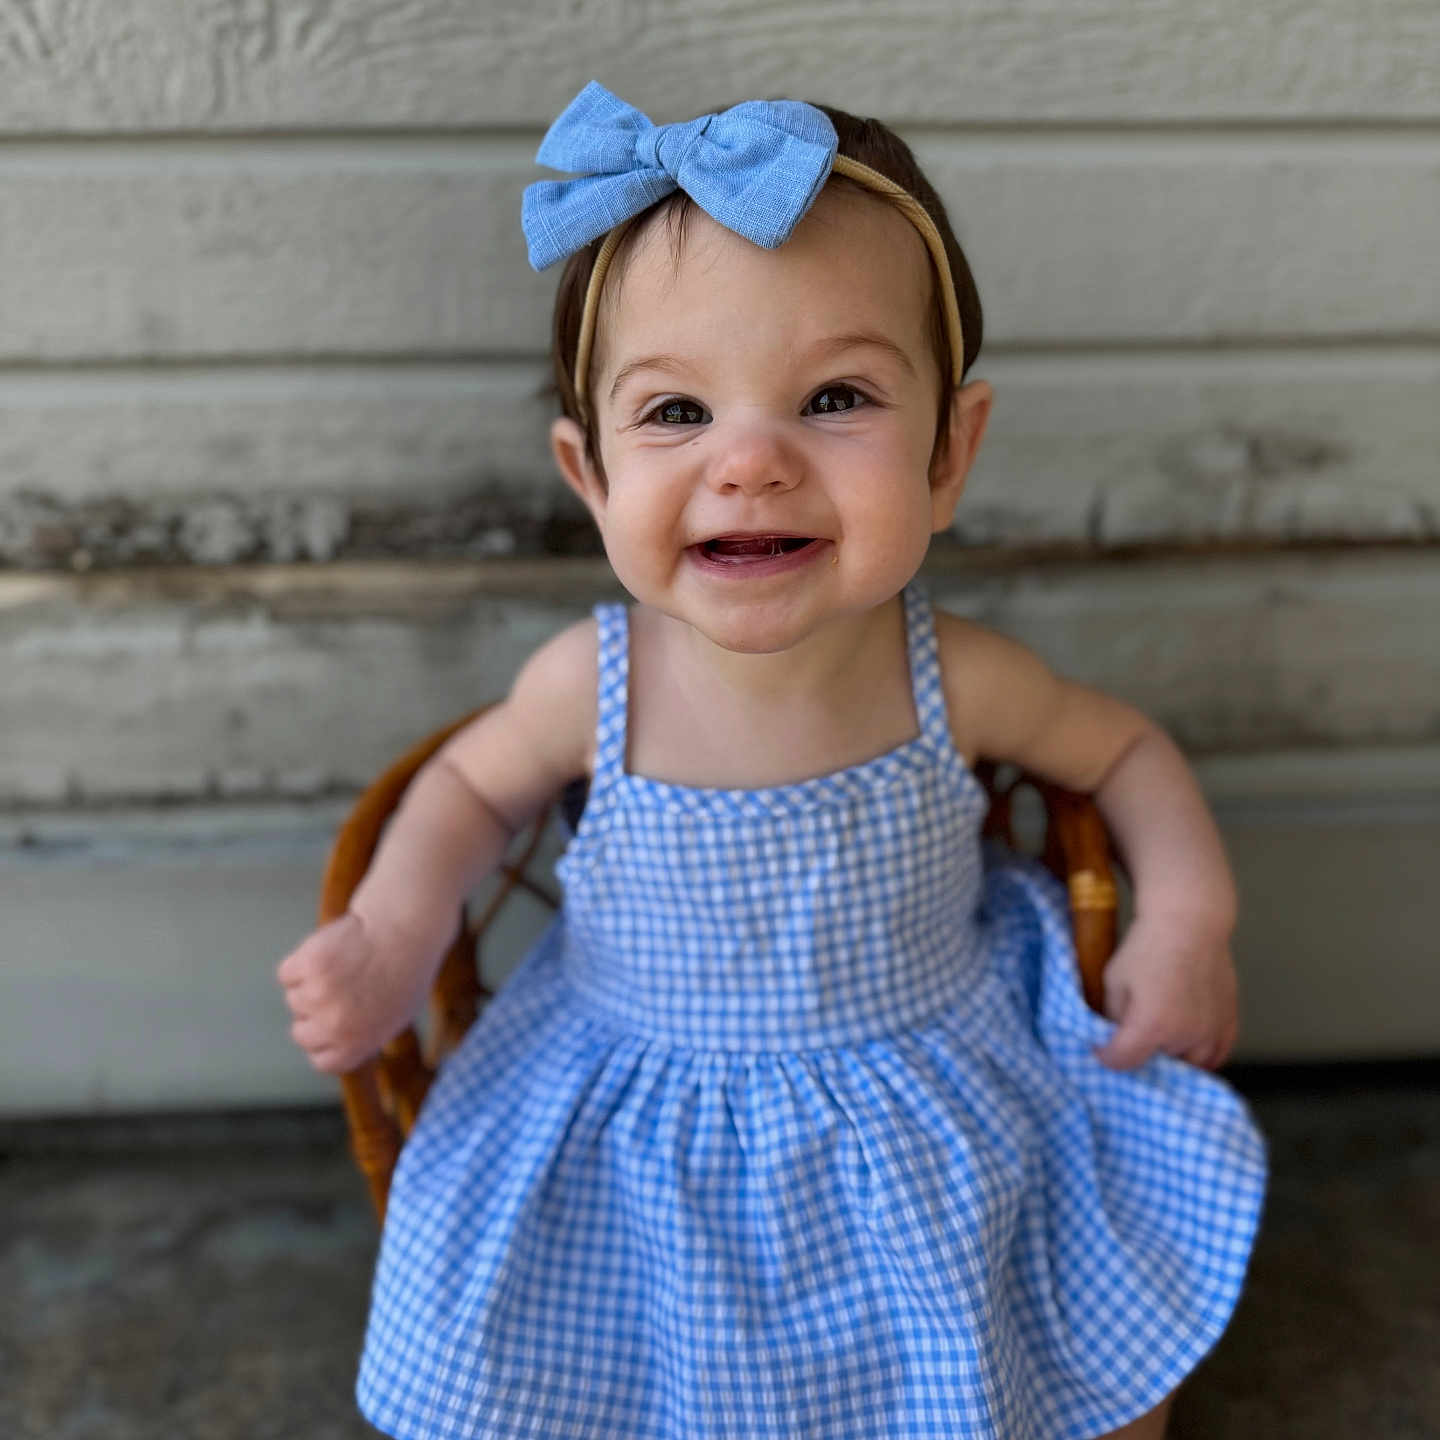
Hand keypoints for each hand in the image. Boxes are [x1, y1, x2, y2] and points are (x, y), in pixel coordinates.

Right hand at [276, 911, 434, 1073]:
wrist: (406, 930)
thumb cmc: (405, 971)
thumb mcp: (394, 1017)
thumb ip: (363, 1037)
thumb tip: (339, 1046)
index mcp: (356, 1045)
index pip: (321, 1060)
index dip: (326, 1041)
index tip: (333, 1024)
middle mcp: (333, 1026)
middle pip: (301, 1033)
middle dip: (315, 1015)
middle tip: (338, 991)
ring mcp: (318, 995)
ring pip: (294, 999)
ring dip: (310, 984)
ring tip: (343, 966)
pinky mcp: (308, 965)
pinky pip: (288, 973)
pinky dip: (301, 962)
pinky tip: (329, 952)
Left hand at [1093, 910, 1238, 1071]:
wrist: (1189, 923)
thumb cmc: (1147, 948)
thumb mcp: (1114, 981)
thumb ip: (1112, 1016)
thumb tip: (1113, 1037)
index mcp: (1152, 1025)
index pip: (1123, 1061)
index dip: (1107, 1056)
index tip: (1102, 1048)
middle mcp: (1185, 1034)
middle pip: (1157, 1063)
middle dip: (1142, 1053)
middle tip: (1132, 1036)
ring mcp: (1211, 1031)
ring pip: (1189, 1065)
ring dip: (1172, 1056)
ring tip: (1160, 1038)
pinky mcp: (1229, 1022)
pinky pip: (1216, 1055)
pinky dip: (1201, 1055)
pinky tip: (1187, 1043)